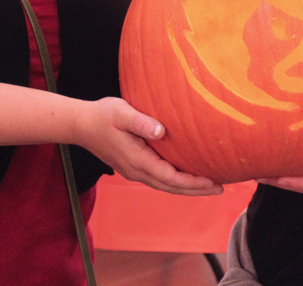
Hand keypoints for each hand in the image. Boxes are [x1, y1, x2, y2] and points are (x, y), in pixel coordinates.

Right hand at [74, 97, 221, 195]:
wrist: (80, 124)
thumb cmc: (102, 115)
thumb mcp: (121, 113)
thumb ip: (141, 122)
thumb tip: (161, 131)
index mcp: (137, 160)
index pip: (170, 177)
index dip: (193, 182)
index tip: (213, 181)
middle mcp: (136, 171)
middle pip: (171, 187)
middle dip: (196, 190)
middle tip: (221, 189)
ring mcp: (134, 171)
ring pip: (166, 186)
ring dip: (188, 188)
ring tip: (210, 186)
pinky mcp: (133, 167)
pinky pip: (160, 180)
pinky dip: (176, 182)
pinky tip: (187, 176)